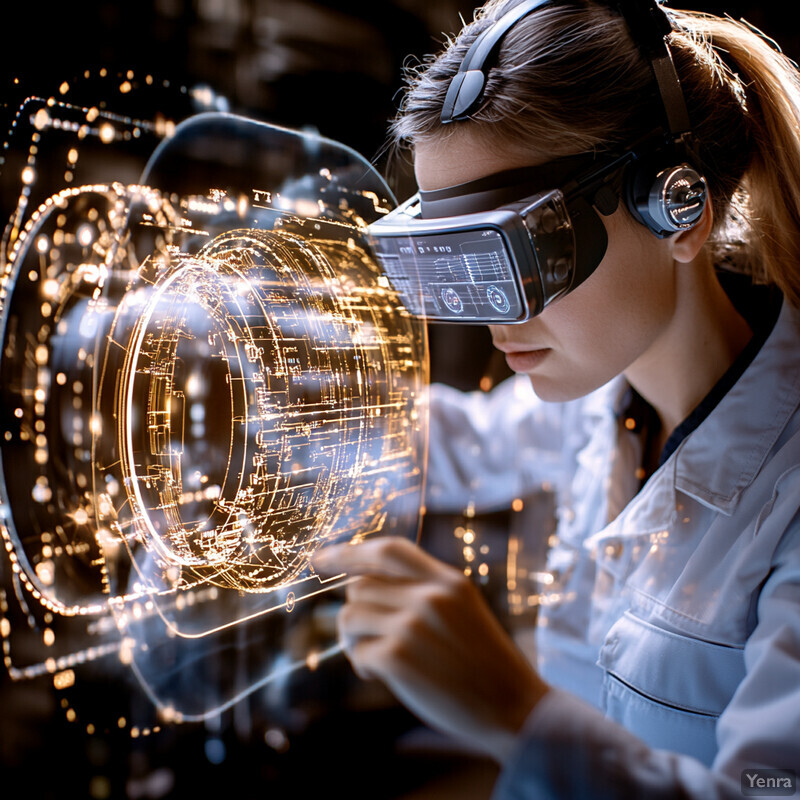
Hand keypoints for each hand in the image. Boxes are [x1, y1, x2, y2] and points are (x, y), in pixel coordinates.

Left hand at [311, 536, 547, 763]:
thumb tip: (362, 583)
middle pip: (359, 586)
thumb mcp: (463, 609)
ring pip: (350, 617)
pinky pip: (357, 653)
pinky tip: (380, 676)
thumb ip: (423, 590)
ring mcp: (413, 626)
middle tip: (366, 636)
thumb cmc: (484, 663)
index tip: (319, 558)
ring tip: (374, 658)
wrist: (515, 708)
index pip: (387, 550)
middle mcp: (430, 596)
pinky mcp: (398, 659)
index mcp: (448, 580)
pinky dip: (362, 666)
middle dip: (355, 611)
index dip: (348, 552)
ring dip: (353, 640)